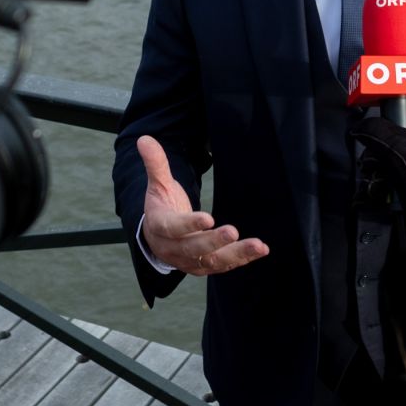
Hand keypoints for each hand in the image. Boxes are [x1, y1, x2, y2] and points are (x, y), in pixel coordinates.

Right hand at [136, 135, 267, 275]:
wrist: (158, 239)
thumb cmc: (162, 207)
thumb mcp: (158, 185)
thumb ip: (156, 164)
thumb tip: (144, 139)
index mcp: (160, 227)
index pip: (174, 228)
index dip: (189, 224)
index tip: (208, 218)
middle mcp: (173, 249)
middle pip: (193, 249)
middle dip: (214, 242)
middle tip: (233, 231)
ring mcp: (189, 261)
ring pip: (213, 261)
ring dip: (236, 254)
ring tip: (258, 246)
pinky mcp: (204, 266)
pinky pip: (224, 266)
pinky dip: (242, 259)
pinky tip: (261, 250)